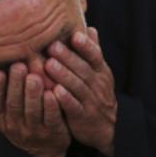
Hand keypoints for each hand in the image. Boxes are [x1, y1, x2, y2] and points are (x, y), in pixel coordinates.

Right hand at [0, 64, 69, 156]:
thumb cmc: (19, 123)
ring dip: (33, 94)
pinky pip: (51, 119)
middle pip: (14, 105)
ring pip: (32, 111)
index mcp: (1, 118)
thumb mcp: (0, 114)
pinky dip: (52, 106)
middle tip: (18, 66)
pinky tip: (53, 93)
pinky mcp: (54, 132)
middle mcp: (15, 126)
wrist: (43, 152)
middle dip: (15, 85)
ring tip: (34, 77)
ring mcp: (35, 130)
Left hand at [46, 27, 117, 156]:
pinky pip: (74, 107)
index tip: (74, 35)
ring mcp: (92, 101)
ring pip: (78, 87)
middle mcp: (98, 85)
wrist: (106, 127)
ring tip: (49, 65)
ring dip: (64, 75)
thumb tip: (90, 28)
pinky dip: (65, 100)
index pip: (95, 56)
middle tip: (52, 46)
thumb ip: (93, 53)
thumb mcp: (99, 73)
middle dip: (68, 57)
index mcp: (101, 72)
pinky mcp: (83, 117)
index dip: (86, 46)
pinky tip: (55, 92)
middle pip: (83, 69)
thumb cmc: (96, 94)